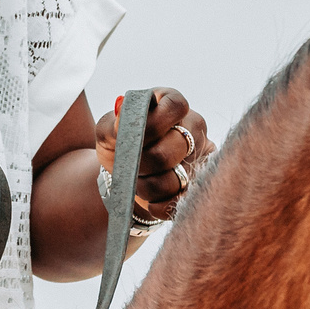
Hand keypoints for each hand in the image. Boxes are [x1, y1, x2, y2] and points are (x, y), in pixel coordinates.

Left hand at [95, 89, 208, 222]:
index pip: (176, 106)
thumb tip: (122, 119)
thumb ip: (113, 124)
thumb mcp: (108, 131)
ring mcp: (201, 155)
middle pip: (176, 146)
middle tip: (131, 165)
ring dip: (149, 185)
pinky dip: (161, 204)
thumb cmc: (119, 145)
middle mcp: (192, 126)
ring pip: (179, 177)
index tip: (135, 136)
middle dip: (145, 161)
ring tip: (137, 181)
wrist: (124, 174)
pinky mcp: (200, 183)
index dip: (155, 124)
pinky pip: (184, 199)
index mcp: (171, 103)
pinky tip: (149, 201)